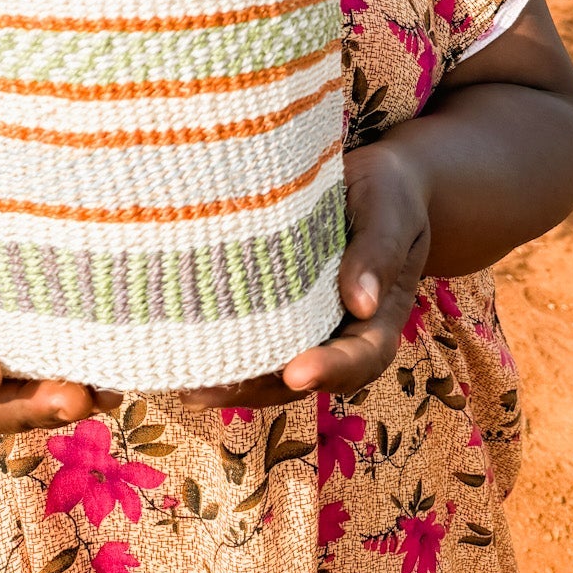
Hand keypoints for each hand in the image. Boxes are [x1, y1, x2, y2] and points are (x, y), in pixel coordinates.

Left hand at [181, 137, 430, 409]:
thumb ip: (379, 252)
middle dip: (255, 387)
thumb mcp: (391, 214)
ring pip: (269, 365)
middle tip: (209, 390)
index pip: (360, 357)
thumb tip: (362, 302)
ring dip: (229, 378)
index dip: (329, 370)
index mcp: (377, 321)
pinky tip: (181, 347)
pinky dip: (220, 344)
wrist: (373, 183)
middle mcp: (338, 333)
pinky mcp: (275, 304)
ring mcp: (304, 323)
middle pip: (302, 376)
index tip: (297, 372)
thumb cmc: (389, 196)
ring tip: (183, 381)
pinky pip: (251, 333)